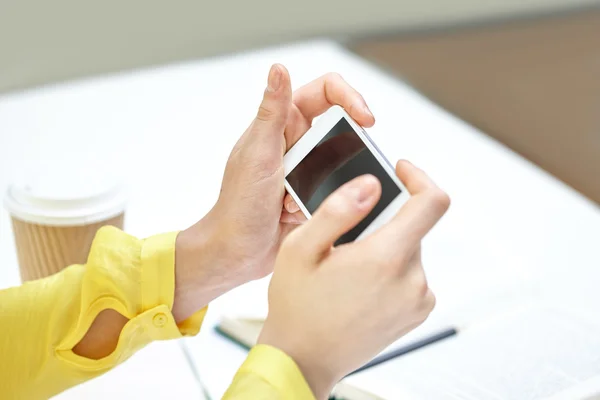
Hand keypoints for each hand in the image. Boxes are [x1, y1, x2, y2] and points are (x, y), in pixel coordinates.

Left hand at [172, 65, 374, 320]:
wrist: (236, 252)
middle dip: (341, 152)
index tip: (366, 119)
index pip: (326, 92)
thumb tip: (278, 68)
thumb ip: (272, 112)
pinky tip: (297, 214)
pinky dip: (325, 202)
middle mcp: (297, 141)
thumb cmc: (239, 204)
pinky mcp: (314, 193)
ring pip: (343, 163)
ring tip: (297, 200)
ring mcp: (307, 169)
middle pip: (342, 128)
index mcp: (283, 123)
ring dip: (328, 183)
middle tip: (329, 174)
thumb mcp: (258, 154)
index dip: (351, 98)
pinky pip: (339, 190)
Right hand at [258, 161, 449, 398]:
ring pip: (410, 248)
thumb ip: (338, 210)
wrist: (303, 360)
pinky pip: (411, 273)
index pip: (431, 202)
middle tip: (346, 238)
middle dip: (383, 220)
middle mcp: (412, 280)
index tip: (399, 171)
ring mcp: (418, 299)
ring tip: (348, 267)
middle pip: (413, 225)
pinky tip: (359, 285)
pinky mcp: (417, 312)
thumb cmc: (297, 307)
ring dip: (385, 245)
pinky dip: (391, 268)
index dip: (418, 178)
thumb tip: (370, 185)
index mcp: (385, 259)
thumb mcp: (300, 249)